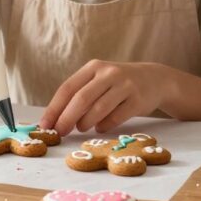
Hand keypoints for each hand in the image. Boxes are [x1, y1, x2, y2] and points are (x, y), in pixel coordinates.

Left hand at [39, 60, 166, 135]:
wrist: (155, 79)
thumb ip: (80, 94)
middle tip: (59, 133)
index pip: (68, 88)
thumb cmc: (118, 83)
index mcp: (93, 67)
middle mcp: (109, 73)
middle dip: (67, 118)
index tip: (45, 125)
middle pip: (81, 98)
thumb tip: (55, 120)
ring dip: (85, 123)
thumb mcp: (99, 80)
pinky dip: (104, 126)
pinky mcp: (137, 100)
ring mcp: (125, 86)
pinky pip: (116, 117)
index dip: (54, 108)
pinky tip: (100, 128)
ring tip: (81, 128)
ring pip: (99, 109)